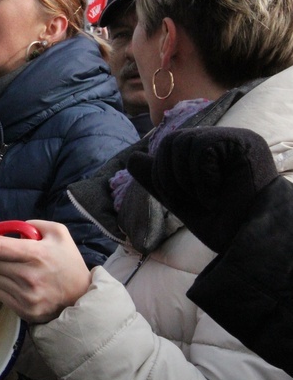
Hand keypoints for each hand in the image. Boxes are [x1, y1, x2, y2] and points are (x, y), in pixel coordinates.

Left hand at [0, 220, 90, 323]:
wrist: (82, 296)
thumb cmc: (68, 262)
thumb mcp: (59, 234)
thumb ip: (34, 224)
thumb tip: (9, 228)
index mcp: (35, 254)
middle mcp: (28, 276)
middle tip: (4, 256)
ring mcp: (26, 296)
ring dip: (0, 273)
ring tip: (16, 272)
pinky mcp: (24, 310)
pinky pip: (0, 294)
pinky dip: (6, 289)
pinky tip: (21, 286)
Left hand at [127, 126, 277, 252]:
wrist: (248, 241)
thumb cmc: (221, 222)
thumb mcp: (180, 198)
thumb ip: (158, 177)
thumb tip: (132, 158)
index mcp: (209, 151)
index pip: (168, 147)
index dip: (162, 175)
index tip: (182, 199)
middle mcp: (223, 140)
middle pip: (170, 141)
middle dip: (169, 176)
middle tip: (193, 200)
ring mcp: (235, 138)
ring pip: (183, 142)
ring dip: (185, 179)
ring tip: (207, 198)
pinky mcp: (244, 142)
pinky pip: (202, 147)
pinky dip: (201, 177)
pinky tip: (218, 193)